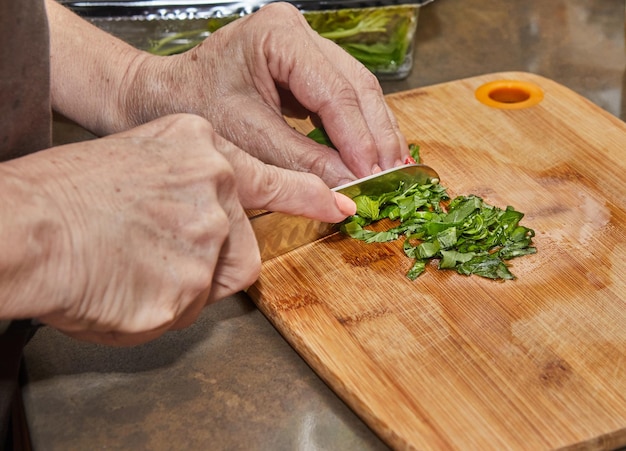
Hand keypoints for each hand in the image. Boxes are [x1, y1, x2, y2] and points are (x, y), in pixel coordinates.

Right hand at [4, 114, 353, 344]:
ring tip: (135, 268)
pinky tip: (125, 287)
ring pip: (218, 278)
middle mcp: (214, 188)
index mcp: (201, 147)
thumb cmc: (65, 194)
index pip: (272, 177)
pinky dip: (159, 307)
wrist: (25, 226)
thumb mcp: (138, 158)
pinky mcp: (191, 286)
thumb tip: (208, 218)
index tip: (337, 206)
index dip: (308, 196)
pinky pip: (188, 309)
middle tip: (159, 253)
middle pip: (242, 243)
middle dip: (212, 258)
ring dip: (185, 283)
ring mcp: (207, 238)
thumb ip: (186, 182)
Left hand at [123, 2, 408, 186]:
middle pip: (356, 86)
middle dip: (376, 135)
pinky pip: (342, 98)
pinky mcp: (305, 67)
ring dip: (374, 133)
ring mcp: (304, 46)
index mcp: (279, 36)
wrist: (162, 96)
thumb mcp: (247, 138)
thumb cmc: (190, 107)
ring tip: (390, 170)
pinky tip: (369, 155)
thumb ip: (301, 161)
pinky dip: (356, 129)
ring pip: (357, 90)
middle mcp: (298, 32)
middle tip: (394, 176)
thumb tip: (349, 186)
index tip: (374, 176)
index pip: (334, 92)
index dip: (359, 139)